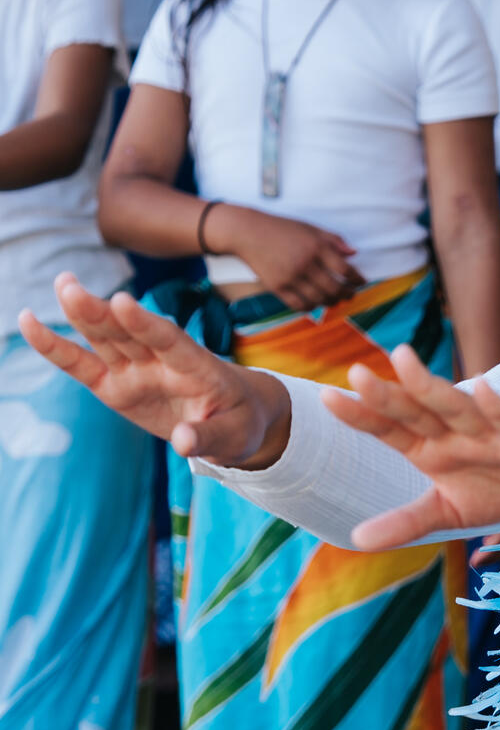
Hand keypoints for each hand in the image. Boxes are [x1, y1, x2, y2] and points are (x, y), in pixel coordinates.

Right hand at [17, 277, 291, 467]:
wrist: (237, 417)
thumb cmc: (241, 423)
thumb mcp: (236, 437)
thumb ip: (209, 437)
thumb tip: (184, 444)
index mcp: (197, 368)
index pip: (170, 341)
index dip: (146, 324)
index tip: (123, 303)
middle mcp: (162, 361)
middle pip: (129, 333)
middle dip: (102, 312)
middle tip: (70, 287)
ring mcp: (136, 369)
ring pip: (106, 338)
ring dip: (84, 313)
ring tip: (62, 285)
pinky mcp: (116, 384)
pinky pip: (82, 365)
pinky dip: (57, 348)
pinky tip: (29, 321)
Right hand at [214, 206, 364, 310]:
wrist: (248, 232)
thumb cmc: (281, 228)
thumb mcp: (310, 228)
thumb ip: (333, 240)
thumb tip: (354, 253)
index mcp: (316, 246)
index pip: (344, 269)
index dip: (356, 278)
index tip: (361, 281)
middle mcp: (305, 263)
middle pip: (334, 288)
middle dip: (347, 294)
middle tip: (350, 294)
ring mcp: (291, 277)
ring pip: (319, 299)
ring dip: (331, 302)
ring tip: (334, 299)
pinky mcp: (277, 287)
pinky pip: (299, 305)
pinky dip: (311, 307)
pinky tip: (315, 303)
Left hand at [322, 348, 499, 548]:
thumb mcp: (450, 511)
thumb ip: (406, 522)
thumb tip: (354, 540)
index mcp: (433, 447)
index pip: (391, 429)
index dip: (362, 415)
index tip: (327, 398)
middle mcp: (457, 432)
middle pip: (418, 411)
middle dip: (390, 395)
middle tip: (357, 374)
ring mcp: (492, 431)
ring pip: (458, 407)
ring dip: (433, 388)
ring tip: (404, 361)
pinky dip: (498, 408)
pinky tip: (481, 387)